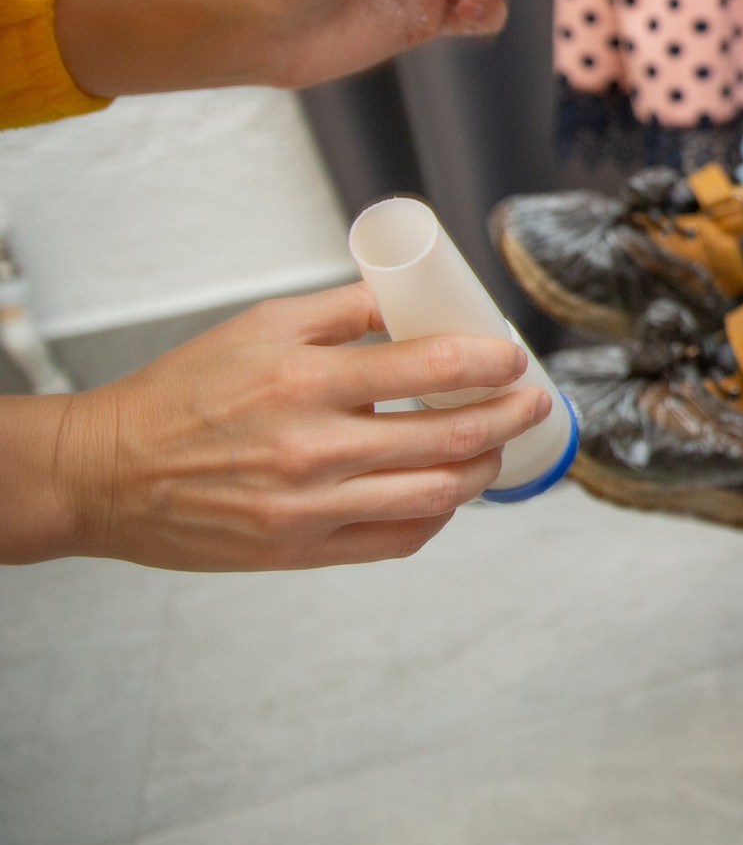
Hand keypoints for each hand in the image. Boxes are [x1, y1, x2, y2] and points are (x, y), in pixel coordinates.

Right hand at [9, 283, 549, 570]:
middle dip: (511, 416)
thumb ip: (345, 310)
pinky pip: (398, 539)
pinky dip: (436, 515)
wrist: (108, 472)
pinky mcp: (301, 550)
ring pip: (437, 494)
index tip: (513, 357)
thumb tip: (416, 294)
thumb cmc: (182, 392)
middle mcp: (314, 447)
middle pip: (453, 435)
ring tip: (495, 445)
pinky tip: (444, 491)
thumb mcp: (261, 325)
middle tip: (532, 401)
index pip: (433, 365)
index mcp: (305, 379)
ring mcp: (310, 506)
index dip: (492, 361)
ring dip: (483, 467)